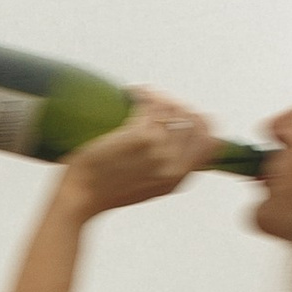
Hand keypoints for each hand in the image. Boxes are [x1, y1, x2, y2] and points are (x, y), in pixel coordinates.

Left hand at [55, 90, 213, 217]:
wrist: (80, 198)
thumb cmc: (106, 191)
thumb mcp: (148, 189)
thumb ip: (167, 170)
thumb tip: (175, 141)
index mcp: (178, 179)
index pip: (211, 143)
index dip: (200, 124)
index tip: (181, 116)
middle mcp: (173, 166)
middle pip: (196, 121)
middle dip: (180, 106)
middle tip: (158, 103)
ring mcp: (158, 151)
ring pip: (174, 109)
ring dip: (160, 96)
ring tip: (143, 96)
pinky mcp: (139, 136)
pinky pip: (151, 104)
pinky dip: (143, 93)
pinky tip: (132, 93)